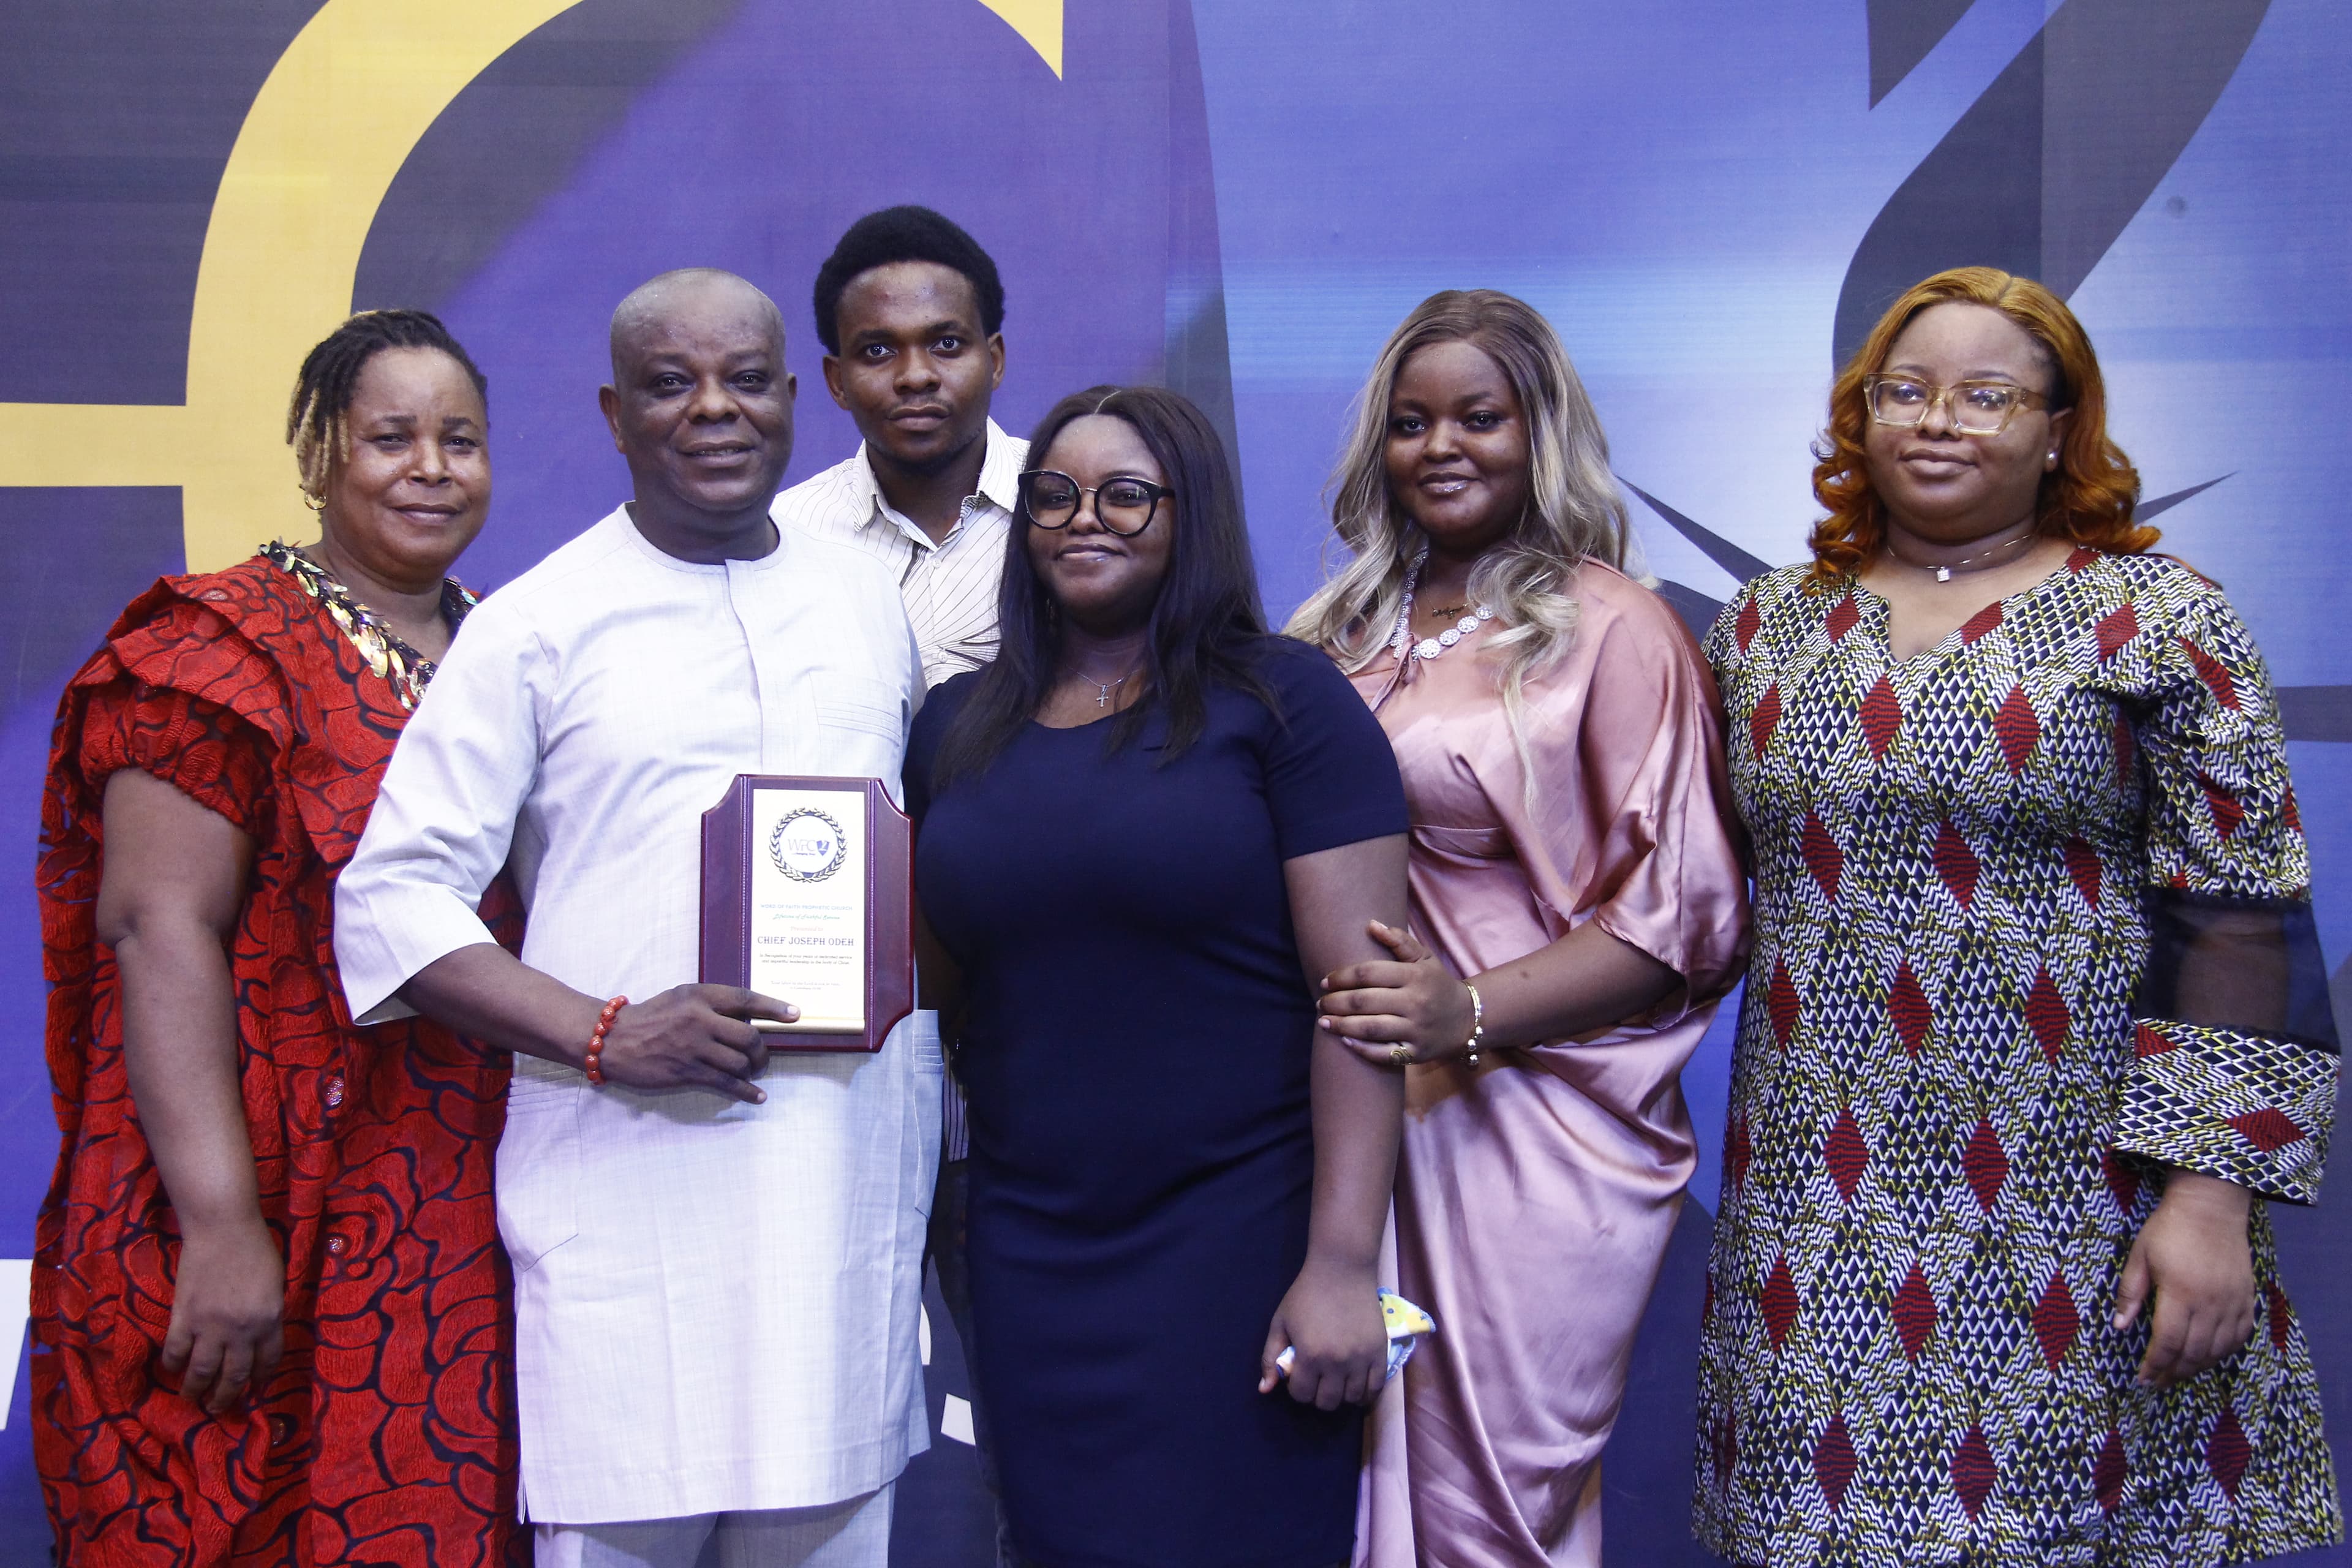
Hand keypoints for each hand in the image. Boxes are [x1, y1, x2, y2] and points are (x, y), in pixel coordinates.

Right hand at [163, 1216, 284, 1413]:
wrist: (223, 1229)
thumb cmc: (256, 1250)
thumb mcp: (275, 1286)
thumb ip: (268, 1314)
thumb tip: (258, 1340)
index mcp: (270, 1320)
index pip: (267, 1361)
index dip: (260, 1379)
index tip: (253, 1391)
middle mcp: (242, 1330)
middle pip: (233, 1375)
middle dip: (226, 1397)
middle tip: (218, 1409)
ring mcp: (210, 1326)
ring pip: (201, 1372)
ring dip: (196, 1391)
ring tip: (192, 1400)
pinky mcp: (183, 1318)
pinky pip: (176, 1353)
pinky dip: (174, 1366)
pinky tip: (174, 1371)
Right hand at [596, 985, 796, 1103]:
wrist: (613, 1040)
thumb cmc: (652, 1016)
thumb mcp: (681, 997)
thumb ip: (712, 1003)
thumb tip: (748, 1017)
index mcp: (700, 996)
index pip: (746, 999)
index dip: (774, 1007)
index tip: (795, 1015)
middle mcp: (700, 1019)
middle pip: (749, 1036)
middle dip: (762, 1052)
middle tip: (762, 1059)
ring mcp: (694, 1047)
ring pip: (740, 1062)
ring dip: (753, 1070)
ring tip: (753, 1073)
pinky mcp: (687, 1071)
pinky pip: (725, 1083)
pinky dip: (746, 1092)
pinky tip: (757, 1096)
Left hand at [1259, 1258, 1386, 1409]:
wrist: (1342, 1271)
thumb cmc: (1306, 1294)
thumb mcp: (1280, 1322)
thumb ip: (1270, 1357)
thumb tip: (1264, 1390)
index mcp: (1309, 1355)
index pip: (1301, 1394)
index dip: (1297, 1389)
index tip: (1299, 1377)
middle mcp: (1336, 1363)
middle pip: (1327, 1402)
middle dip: (1318, 1396)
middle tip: (1318, 1381)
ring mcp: (1360, 1359)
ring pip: (1351, 1399)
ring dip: (1341, 1396)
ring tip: (1337, 1382)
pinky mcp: (1379, 1353)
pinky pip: (1375, 1389)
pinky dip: (1365, 1394)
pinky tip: (1357, 1388)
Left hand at [1316, 920, 1475, 1066]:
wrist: (1467, 1019)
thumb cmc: (1436, 984)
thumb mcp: (1424, 958)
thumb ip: (1399, 940)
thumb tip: (1370, 924)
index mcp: (1415, 976)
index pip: (1369, 973)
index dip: (1342, 976)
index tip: (1325, 981)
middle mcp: (1415, 1002)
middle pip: (1364, 1001)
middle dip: (1335, 1002)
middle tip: (1320, 1002)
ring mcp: (1416, 1029)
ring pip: (1370, 1028)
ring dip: (1341, 1025)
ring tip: (1323, 1022)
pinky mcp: (1416, 1053)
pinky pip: (1383, 1053)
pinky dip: (1361, 1049)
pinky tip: (1344, 1041)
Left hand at [2113, 1169, 2256, 1387]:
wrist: (2211, 1207)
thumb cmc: (2169, 1229)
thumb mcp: (2140, 1257)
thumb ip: (2130, 1293)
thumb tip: (2119, 1326)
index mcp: (2181, 1293)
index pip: (2168, 1342)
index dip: (2155, 1365)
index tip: (2143, 1379)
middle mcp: (2211, 1303)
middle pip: (2194, 1352)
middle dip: (2174, 1372)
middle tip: (2158, 1383)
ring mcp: (2233, 1302)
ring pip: (2218, 1350)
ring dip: (2197, 1367)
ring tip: (2178, 1374)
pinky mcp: (2247, 1298)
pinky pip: (2239, 1336)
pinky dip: (2223, 1352)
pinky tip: (2208, 1357)